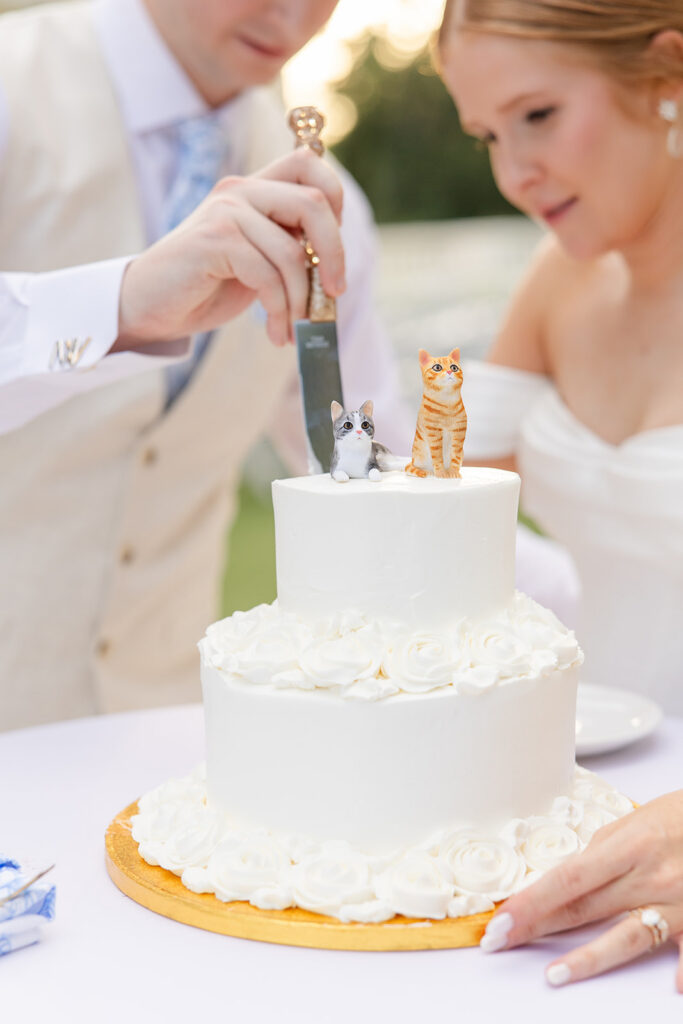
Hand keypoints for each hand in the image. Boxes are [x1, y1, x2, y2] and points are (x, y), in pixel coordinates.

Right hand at [116, 147, 345, 348]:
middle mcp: (241, 190)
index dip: (334, 200)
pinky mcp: (213, 240)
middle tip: (334, 294)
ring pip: (291, 254)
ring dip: (300, 302)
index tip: (330, 246)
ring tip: (292, 330)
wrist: (151, 306)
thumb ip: (288, 248)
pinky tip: (275, 333)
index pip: (308, 164)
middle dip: (334, 255)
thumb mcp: (258, 262)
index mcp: (254, 189)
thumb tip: (334, 266)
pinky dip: (279, 312)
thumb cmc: (207, 287)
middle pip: (313, 203)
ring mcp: (226, 212)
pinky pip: (267, 276)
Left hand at [480, 790, 682, 989]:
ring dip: (588, 958)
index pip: (567, 879)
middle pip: (585, 907)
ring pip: (626, 936)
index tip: (502, 919)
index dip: (531, 901)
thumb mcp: (635, 820)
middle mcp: (650, 876)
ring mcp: (678, 902)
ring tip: (554, 975)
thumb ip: (603, 850)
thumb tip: (571, 875)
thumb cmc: (680, 814)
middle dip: (539, 925)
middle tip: (500, 941)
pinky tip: (673, 987)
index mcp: (629, 846)